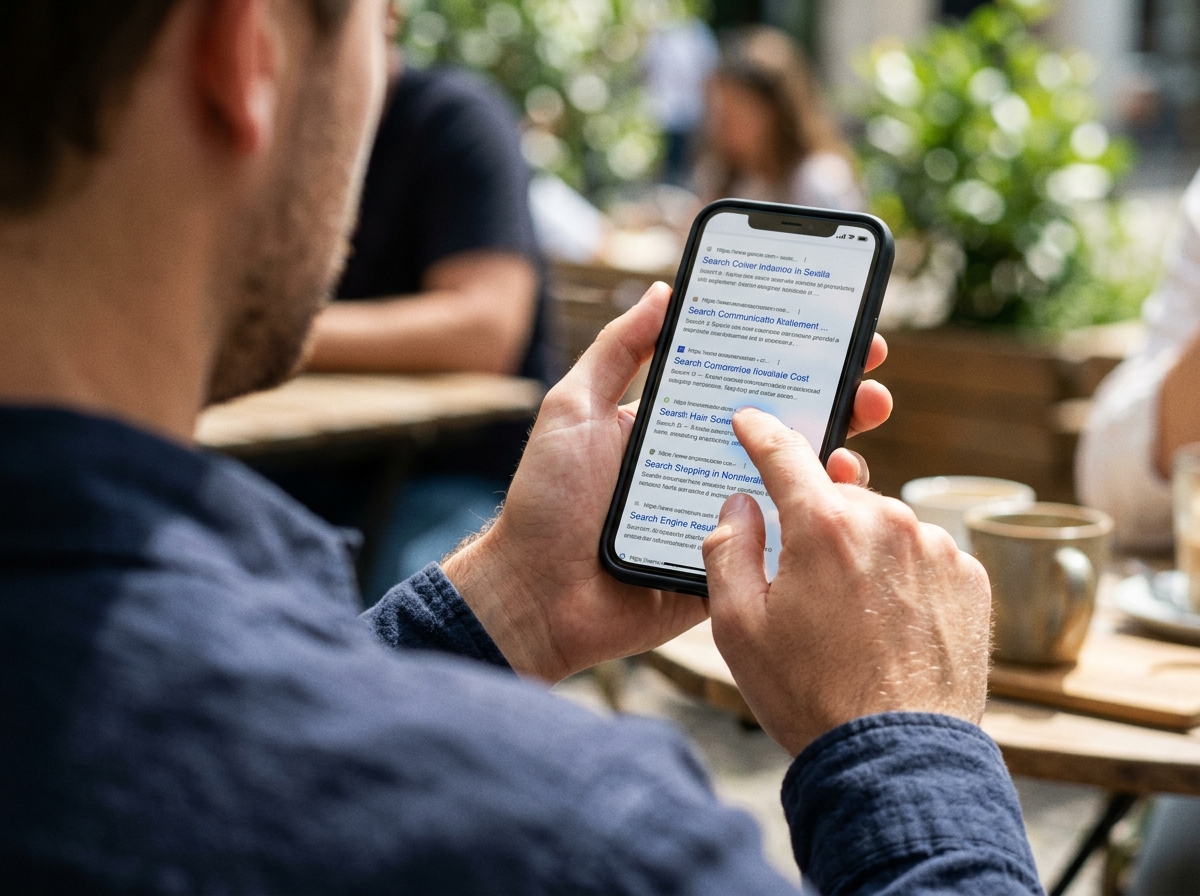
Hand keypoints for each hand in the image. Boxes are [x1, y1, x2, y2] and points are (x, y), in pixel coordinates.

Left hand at [444, 283, 892, 680]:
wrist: (532, 594)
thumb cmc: (546, 500)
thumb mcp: (573, 408)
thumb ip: (617, 350)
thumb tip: (662, 290)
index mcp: (678, 428)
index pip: (746, 385)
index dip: (792, 358)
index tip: (837, 329)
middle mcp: (708, 468)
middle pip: (785, 431)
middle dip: (834, 402)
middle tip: (868, 382)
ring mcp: (724, 516)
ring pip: (793, 485)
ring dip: (835, 458)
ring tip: (858, 436)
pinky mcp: (732, 567)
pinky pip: (780, 543)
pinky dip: (813, 520)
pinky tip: (837, 499)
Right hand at [703, 408, 991, 755]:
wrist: (898, 757)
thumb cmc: (811, 694)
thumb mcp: (737, 626)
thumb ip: (728, 549)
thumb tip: (740, 505)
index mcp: (824, 525)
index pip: (784, 454)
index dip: (761, 432)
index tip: (751, 419)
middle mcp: (886, 520)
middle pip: (836, 498)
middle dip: (814, 525)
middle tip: (801, 583)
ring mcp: (936, 547)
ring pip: (881, 526)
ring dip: (861, 552)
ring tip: (850, 619)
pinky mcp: (970, 577)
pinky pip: (922, 555)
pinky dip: (901, 575)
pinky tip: (888, 623)